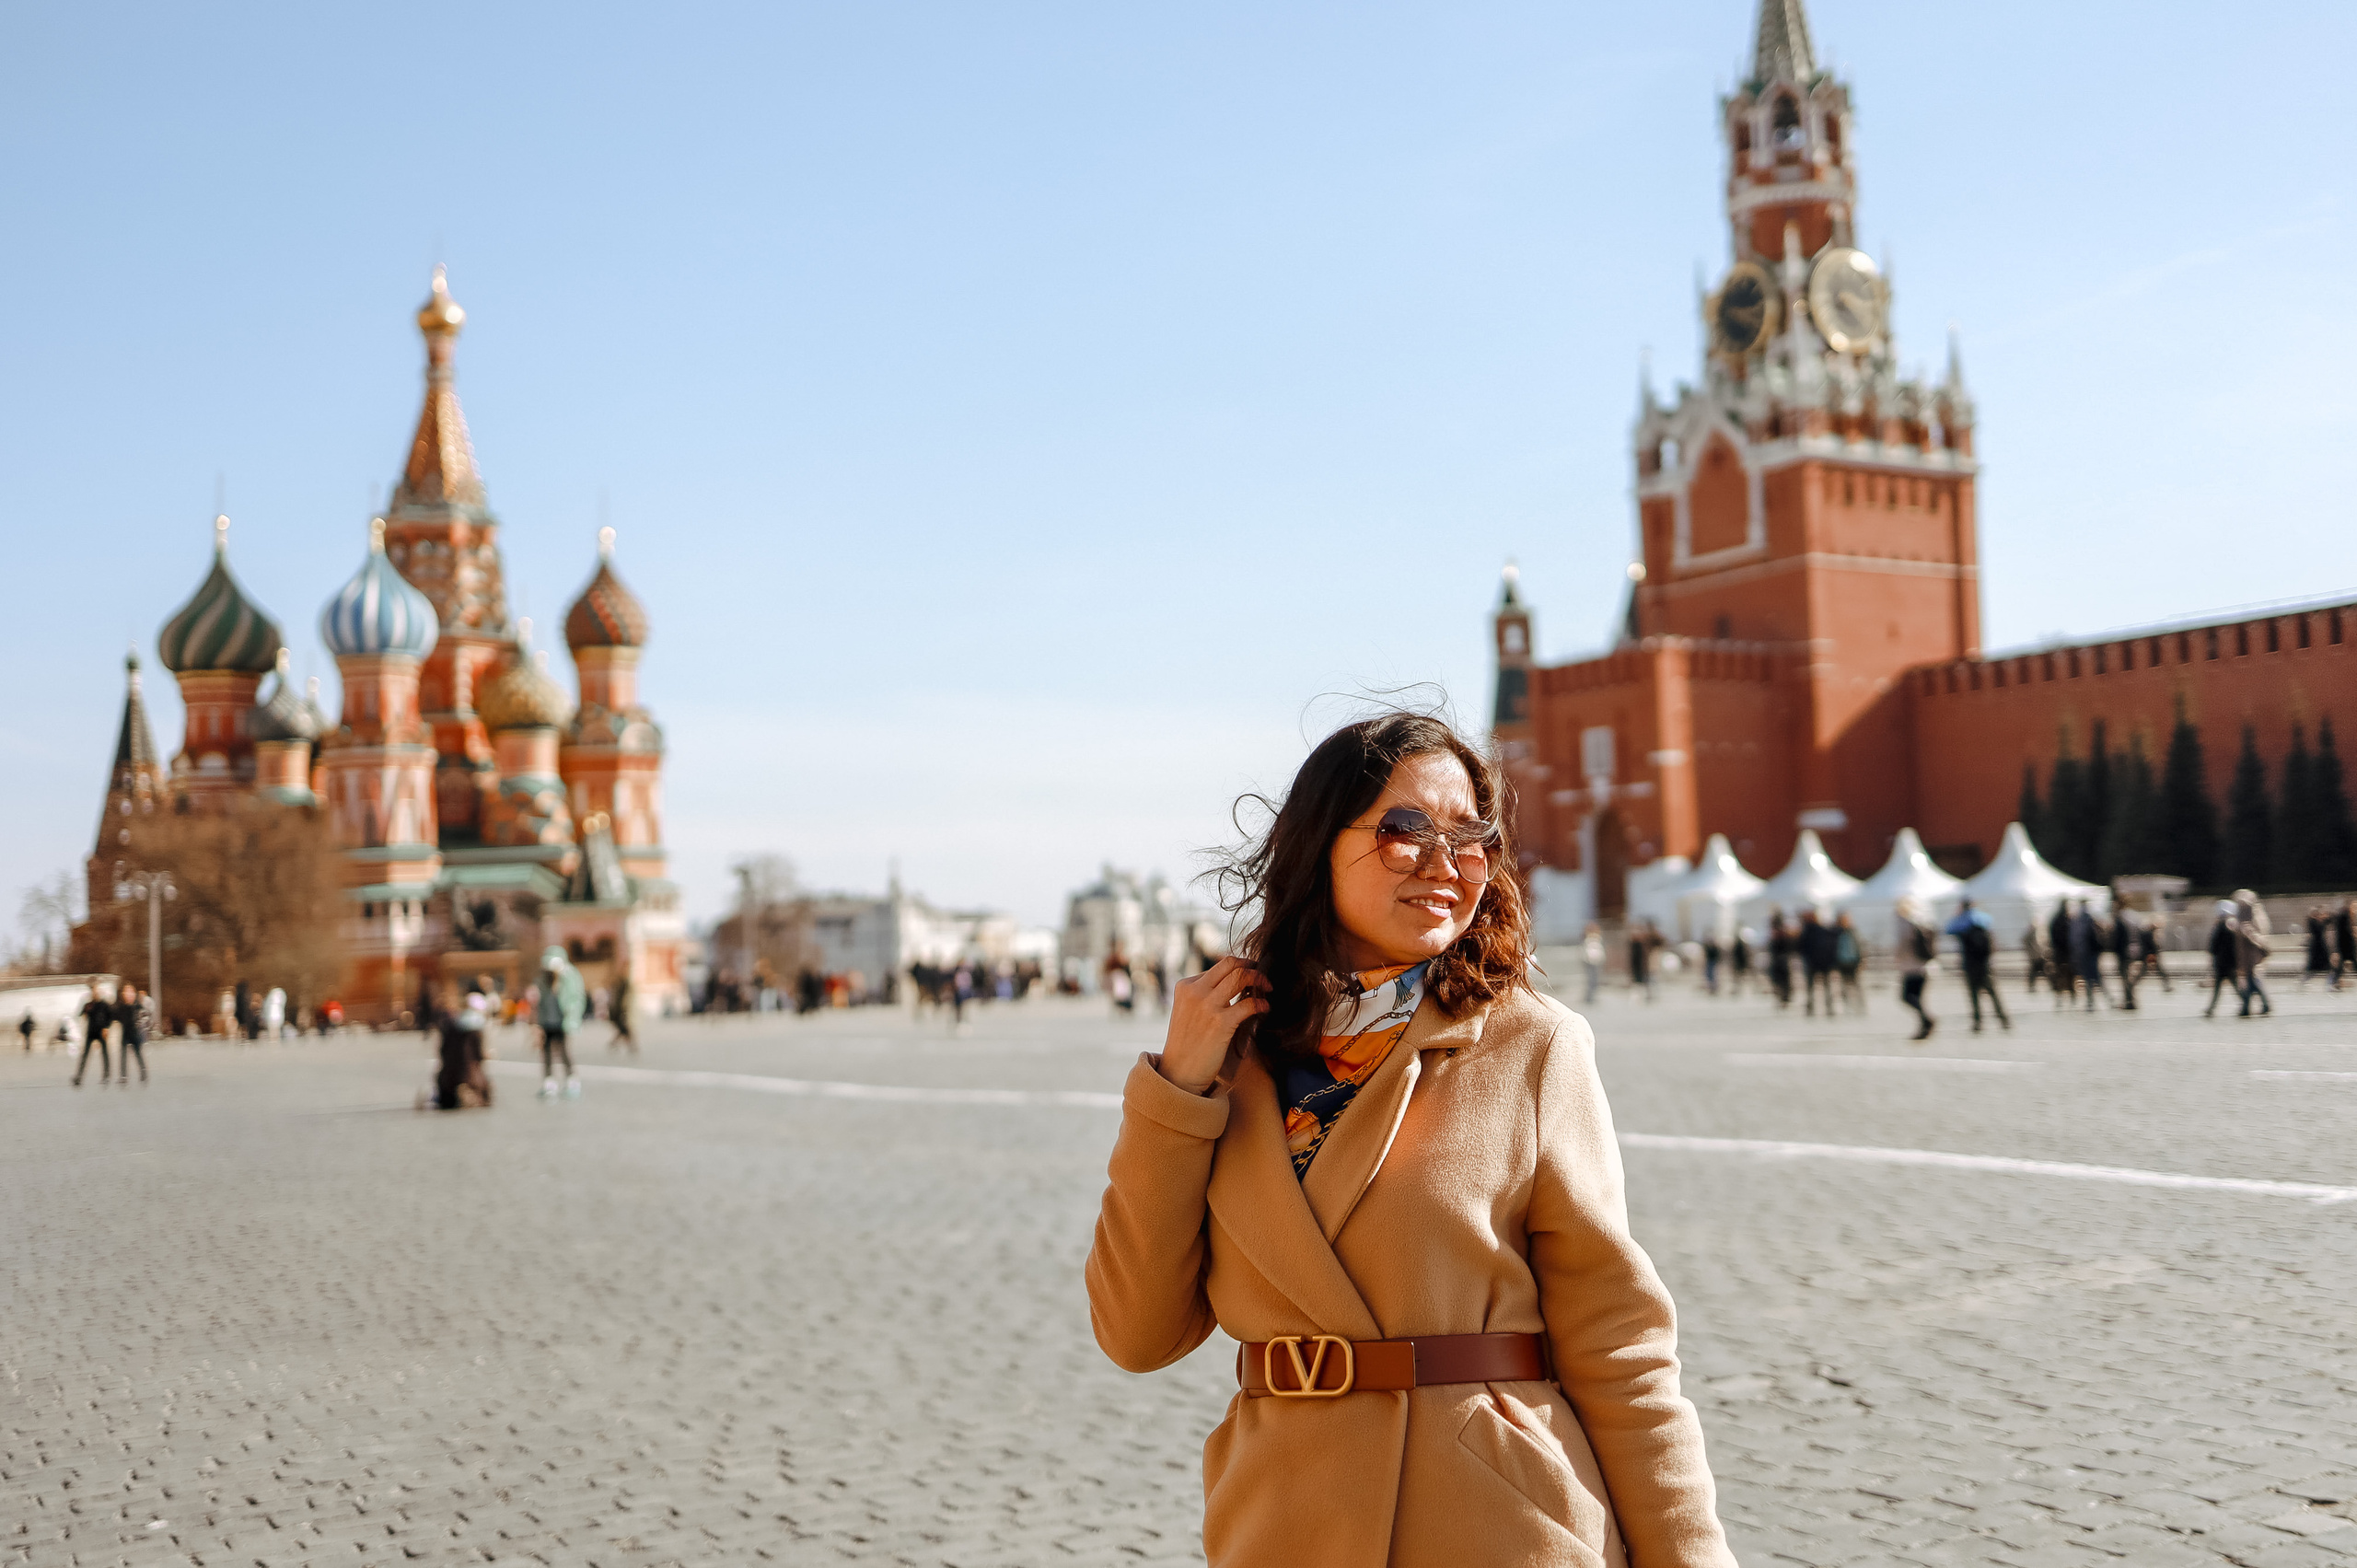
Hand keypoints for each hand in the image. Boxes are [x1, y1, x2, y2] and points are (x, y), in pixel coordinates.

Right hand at [1157, 956, 1266, 1093]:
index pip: (1218, 967)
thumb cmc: (1188, 1045)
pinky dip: (1261, 1003)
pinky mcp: (1221, 1023)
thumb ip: (1204, 995)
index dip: (1238, 968)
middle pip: (1230, 964)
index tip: (1250, 975)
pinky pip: (1249, 1003)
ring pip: (1240, 977)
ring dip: (1259, 979)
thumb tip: (1234, 982)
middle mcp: (1194, 992)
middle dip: (1251, 966)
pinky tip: (1265, 1008)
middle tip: (1261, 975)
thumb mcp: (1187, 1011)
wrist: (1179, 1074)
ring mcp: (1207, 1006)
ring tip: (1267, 987)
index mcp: (1185, 987)